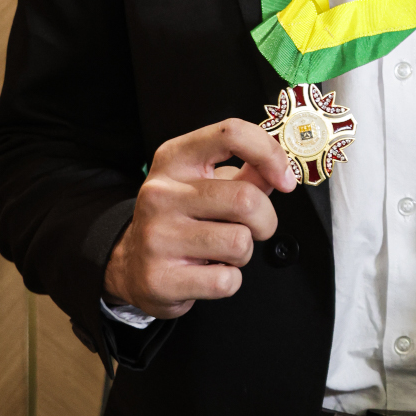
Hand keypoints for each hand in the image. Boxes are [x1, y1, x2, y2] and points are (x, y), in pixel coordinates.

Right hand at [103, 117, 297, 319]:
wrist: (131, 264)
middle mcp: (161, 193)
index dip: (269, 154)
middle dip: (265, 220)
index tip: (285, 179)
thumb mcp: (205, 183)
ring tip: (221, 250)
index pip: (231, 133)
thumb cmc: (180, 217)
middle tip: (253, 228)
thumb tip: (279, 169)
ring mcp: (157, 236)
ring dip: (244, 252)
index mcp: (175, 159)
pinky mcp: (160, 279)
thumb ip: (246, 173)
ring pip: (240, 243)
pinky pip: (227, 281)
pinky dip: (229, 280)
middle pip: (246, 199)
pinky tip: (208, 272)